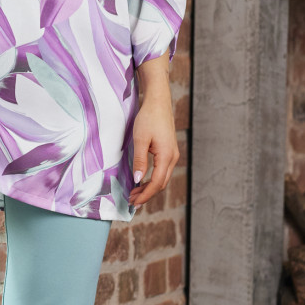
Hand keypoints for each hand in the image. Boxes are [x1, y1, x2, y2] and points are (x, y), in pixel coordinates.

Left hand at [129, 87, 178, 208]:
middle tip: (132, 201)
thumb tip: (138, 180)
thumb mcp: (140, 139)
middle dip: (147, 194)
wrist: (158, 102)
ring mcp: (172, 154)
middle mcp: (173, 157)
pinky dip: (152, 179)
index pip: (157, 183)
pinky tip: (142, 180)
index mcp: (166, 156)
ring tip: (135, 193)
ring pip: (162, 178)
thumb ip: (139, 160)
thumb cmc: (148, 118)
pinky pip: (162, 171)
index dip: (145, 195)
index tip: (134, 202)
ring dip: (149, 187)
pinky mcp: (169, 151)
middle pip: (161, 184)